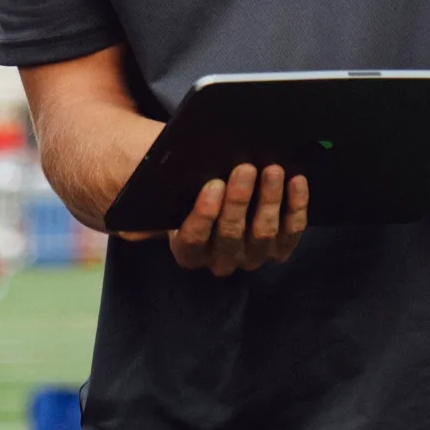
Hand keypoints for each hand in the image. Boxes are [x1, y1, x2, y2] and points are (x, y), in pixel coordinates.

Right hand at [169, 163, 308, 275]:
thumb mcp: (172, 201)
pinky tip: (296, 181)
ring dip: (269, 200)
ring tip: (273, 171)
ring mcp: (252, 257)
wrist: (220, 207)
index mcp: (188, 252)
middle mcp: (221, 260)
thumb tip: (132, 190)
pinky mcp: (279, 249)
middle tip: (245, 168)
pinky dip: (296, 207)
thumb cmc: (190, 200)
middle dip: (239, 199)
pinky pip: (291, 231)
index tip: (213, 184)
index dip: (204, 213)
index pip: (194, 238)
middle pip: (230, 233)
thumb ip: (165, 199)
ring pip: (263, 232)